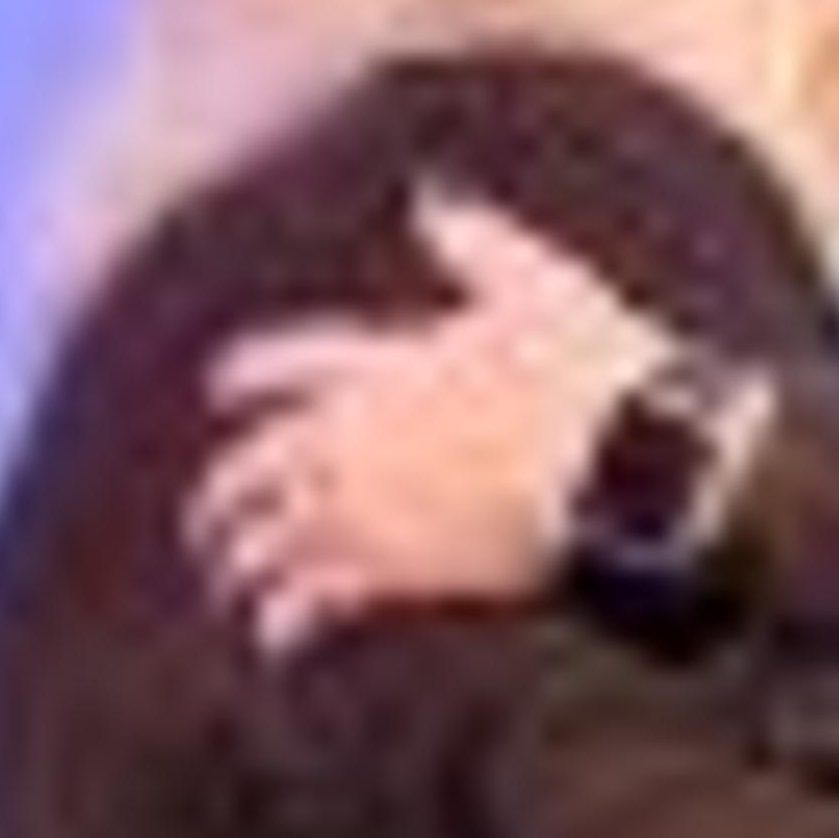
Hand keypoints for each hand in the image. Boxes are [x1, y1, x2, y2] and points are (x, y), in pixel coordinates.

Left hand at [188, 185, 671, 654]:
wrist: (629, 463)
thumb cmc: (597, 374)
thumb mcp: (543, 287)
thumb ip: (480, 244)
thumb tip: (430, 195)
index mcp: (385, 365)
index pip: (287, 363)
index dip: (248, 374)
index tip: (221, 388)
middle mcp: (357, 436)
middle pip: (255, 467)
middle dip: (223, 497)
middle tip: (208, 524)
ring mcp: (370, 506)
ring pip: (271, 539)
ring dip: (244, 564)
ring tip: (232, 588)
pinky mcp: (397, 569)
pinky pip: (314, 600)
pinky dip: (288, 621)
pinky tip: (277, 642)